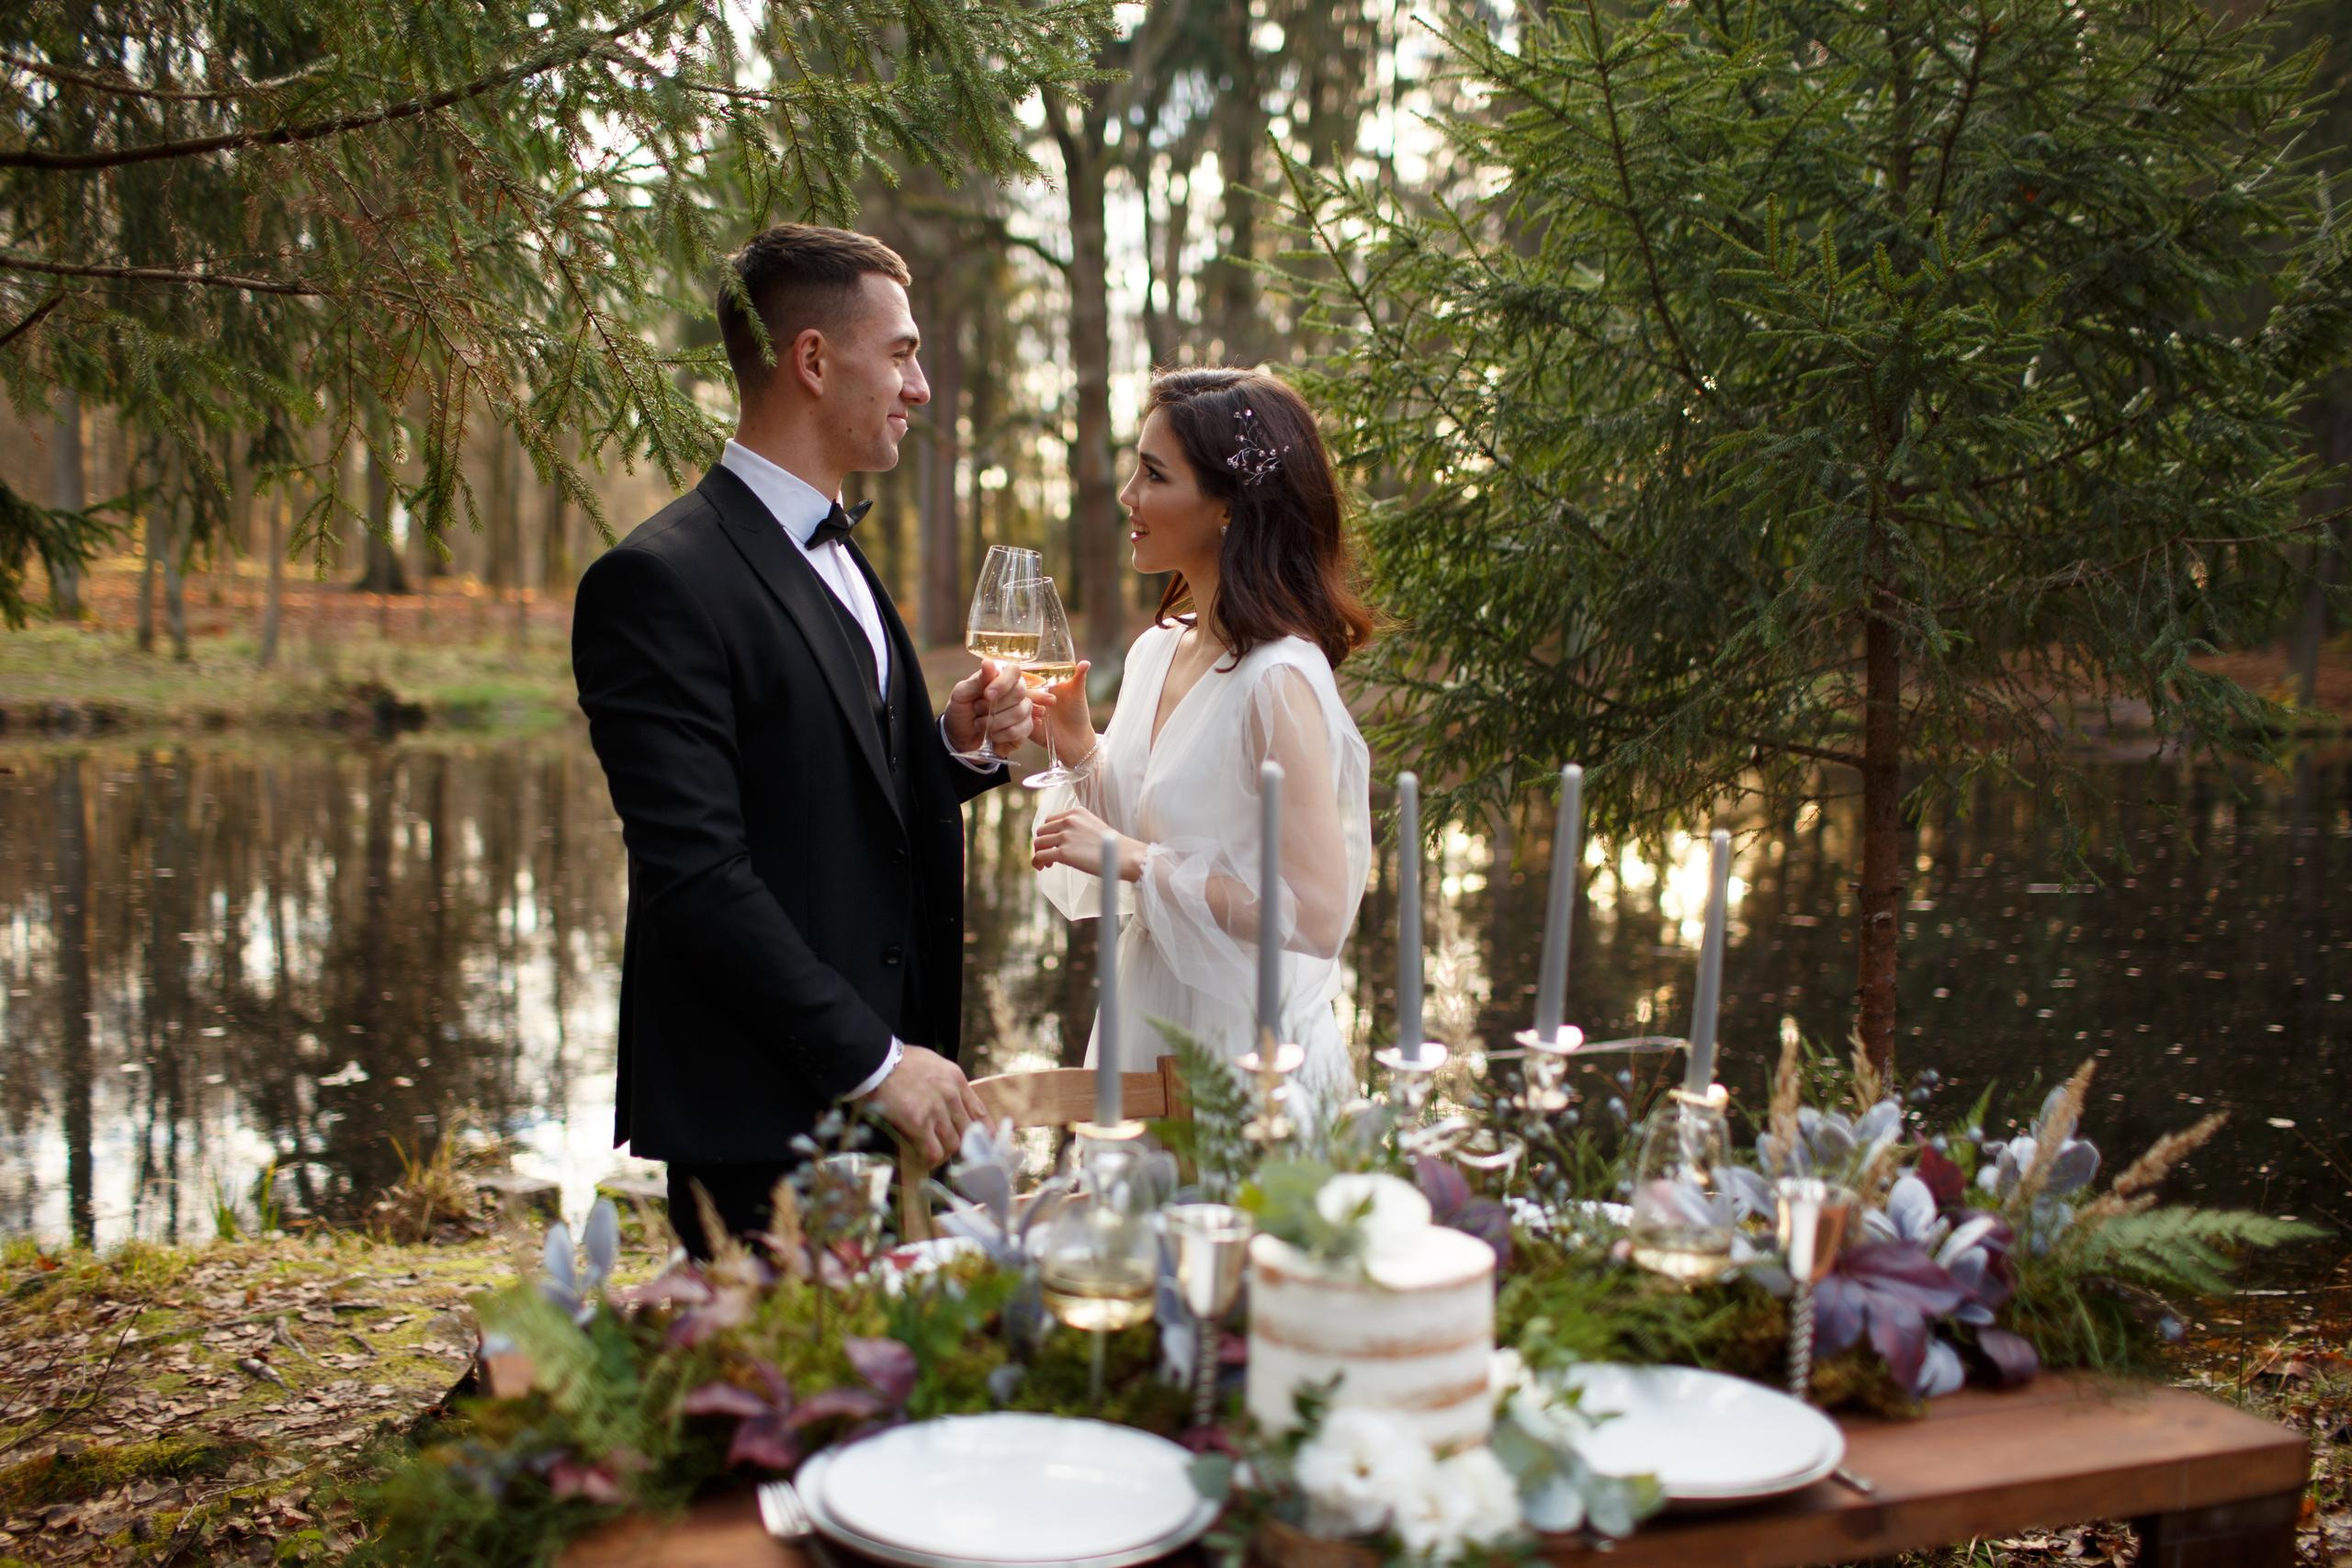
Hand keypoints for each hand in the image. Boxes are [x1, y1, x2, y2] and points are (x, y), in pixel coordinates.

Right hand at [868, 1045, 987, 1166]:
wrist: (877, 1062)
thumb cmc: (899, 1062)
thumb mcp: (933, 1064)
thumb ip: (946, 1082)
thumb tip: (949, 1100)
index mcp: (956, 1079)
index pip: (979, 1110)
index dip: (986, 1130)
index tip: (987, 1140)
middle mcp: (951, 1095)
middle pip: (969, 1130)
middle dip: (964, 1144)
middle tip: (954, 1150)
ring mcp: (936, 1110)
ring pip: (953, 1144)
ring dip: (945, 1153)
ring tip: (935, 1154)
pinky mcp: (919, 1123)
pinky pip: (933, 1151)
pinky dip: (931, 1159)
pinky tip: (924, 1160)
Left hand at [944, 659, 1034, 754]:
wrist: (959, 736)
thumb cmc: (961, 710)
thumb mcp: (962, 694)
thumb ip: (978, 680)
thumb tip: (988, 662)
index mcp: (1001, 677)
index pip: (1014, 671)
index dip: (1003, 683)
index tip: (987, 694)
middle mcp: (1016, 691)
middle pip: (1019, 692)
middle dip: (994, 706)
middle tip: (977, 709)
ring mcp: (1023, 710)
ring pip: (1020, 713)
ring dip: (995, 722)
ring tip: (980, 724)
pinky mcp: (1025, 728)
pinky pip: (1021, 730)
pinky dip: (1001, 735)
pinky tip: (991, 735)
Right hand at [1025, 659, 1095, 763]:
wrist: (1075, 738)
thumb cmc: (1077, 712)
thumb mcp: (1077, 693)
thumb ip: (1079, 677)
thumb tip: (1085, 662)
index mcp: (1038, 684)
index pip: (1025, 675)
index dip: (1029, 677)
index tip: (1041, 684)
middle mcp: (1029, 696)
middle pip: (1019, 690)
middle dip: (1033, 694)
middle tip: (1051, 701)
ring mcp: (1024, 710)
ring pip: (1016, 705)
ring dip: (1029, 708)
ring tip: (1044, 713)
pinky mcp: (1023, 725)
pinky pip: (1016, 721)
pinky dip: (1026, 720)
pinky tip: (1040, 723)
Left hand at [1032, 805, 1140, 879]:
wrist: (1124, 855)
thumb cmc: (1112, 846)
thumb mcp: (1092, 826)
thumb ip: (1076, 828)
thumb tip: (1062, 840)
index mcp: (1076, 812)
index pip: (1050, 820)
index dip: (1048, 833)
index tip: (1052, 844)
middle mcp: (1068, 821)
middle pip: (1042, 831)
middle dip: (1043, 843)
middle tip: (1049, 856)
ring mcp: (1065, 836)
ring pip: (1038, 843)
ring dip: (1039, 853)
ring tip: (1047, 864)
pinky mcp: (1063, 853)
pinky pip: (1040, 855)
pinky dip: (1038, 862)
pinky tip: (1044, 867)